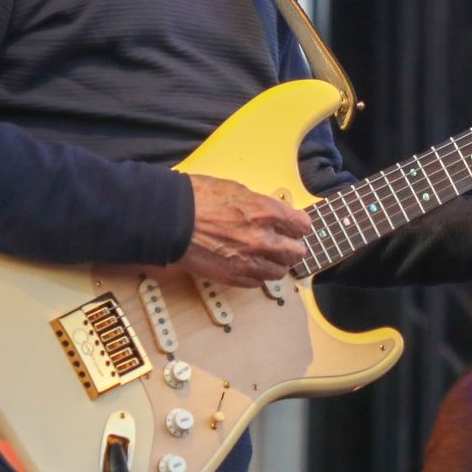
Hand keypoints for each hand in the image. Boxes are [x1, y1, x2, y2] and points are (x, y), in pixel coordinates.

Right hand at [178, 174, 311, 285]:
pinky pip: (257, 283)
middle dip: (291, 247)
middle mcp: (263, 239)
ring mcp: (248, 261)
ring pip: (279, 271)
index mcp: (267, 212)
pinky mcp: (232, 277)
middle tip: (283, 244)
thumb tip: (272, 213)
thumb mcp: (236, 189)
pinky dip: (255, 275)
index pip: (303, 226)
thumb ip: (260, 204)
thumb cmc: (197, 198)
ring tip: (264, 257)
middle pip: (297, 253)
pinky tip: (247, 266)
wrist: (168, 219)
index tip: (295, 227)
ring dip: (274, 264)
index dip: (299, 226)